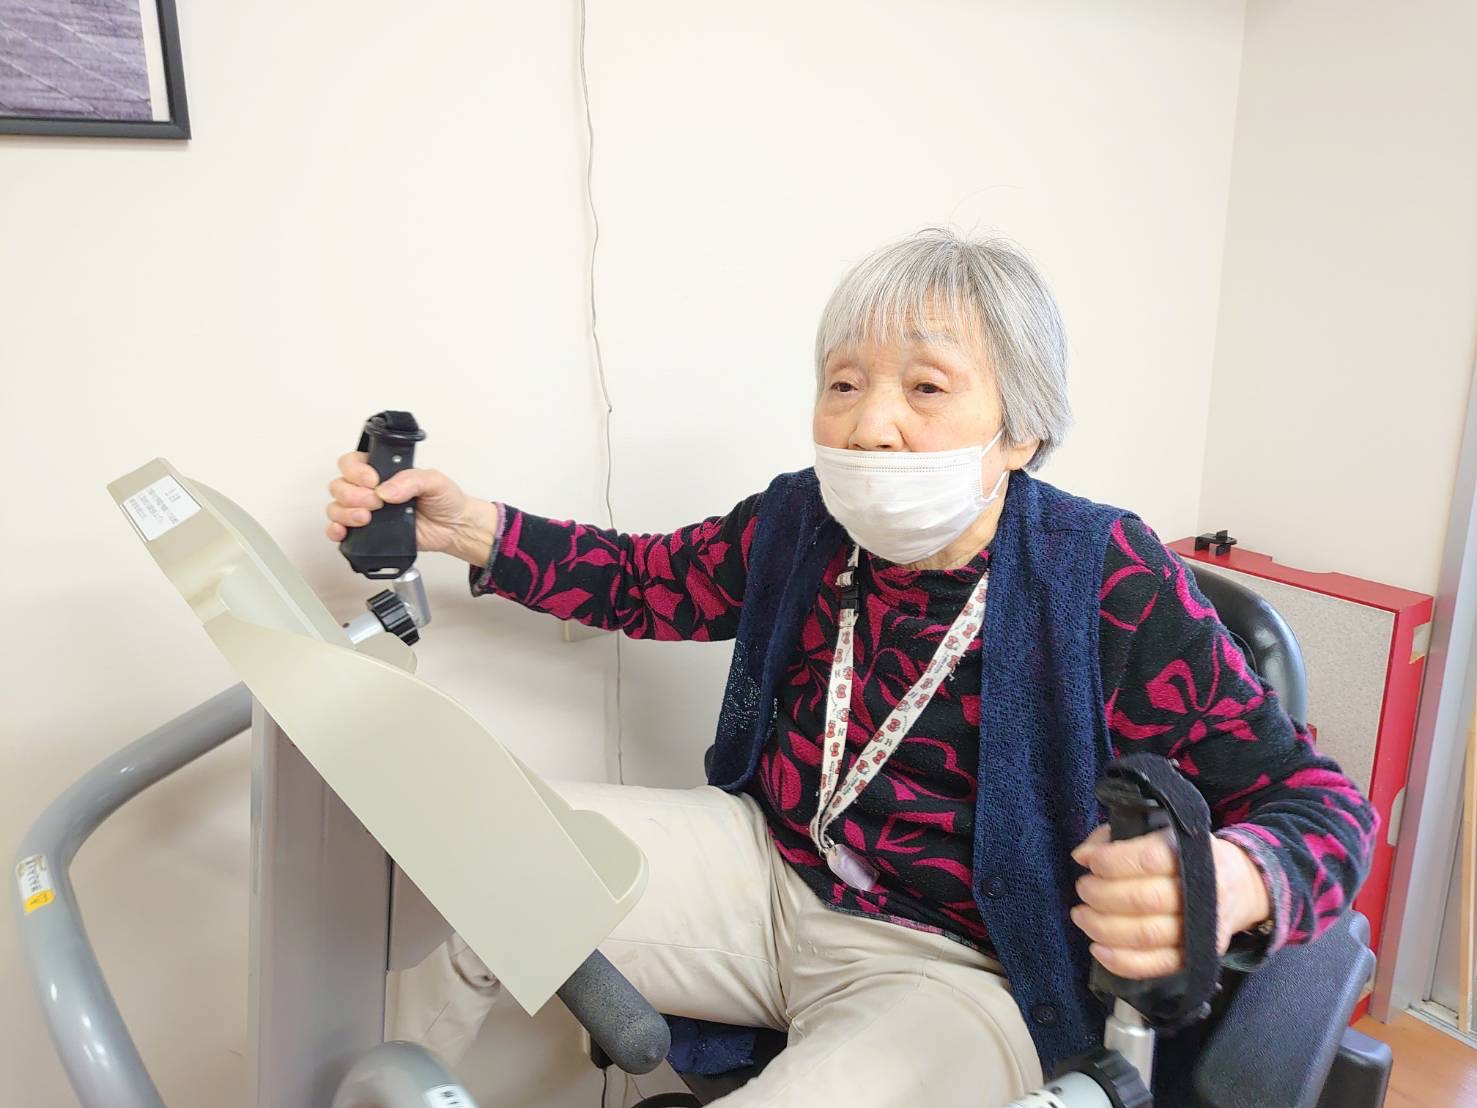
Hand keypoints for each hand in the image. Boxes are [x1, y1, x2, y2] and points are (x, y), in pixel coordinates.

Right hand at [324, 451, 498, 564]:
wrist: (454, 528)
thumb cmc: (445, 500)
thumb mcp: (434, 481)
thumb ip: (411, 480)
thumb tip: (386, 490)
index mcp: (382, 471)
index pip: (352, 463)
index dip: (356, 471)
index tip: (372, 481)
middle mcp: (370, 490)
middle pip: (340, 485)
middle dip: (352, 494)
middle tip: (376, 503)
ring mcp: (367, 511)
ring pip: (336, 507)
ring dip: (345, 512)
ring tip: (366, 518)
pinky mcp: (367, 533)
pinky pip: (340, 530)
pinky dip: (336, 530)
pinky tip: (343, 532)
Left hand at [1069, 825, 1271, 979]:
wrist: (1237, 886)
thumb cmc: (1184, 855)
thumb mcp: (1159, 833)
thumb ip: (1119, 839)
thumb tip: (1082, 855)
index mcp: (1193, 853)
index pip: (1149, 859)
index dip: (1112, 861)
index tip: (1089, 861)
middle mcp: (1202, 892)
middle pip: (1145, 900)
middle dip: (1102, 895)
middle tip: (1083, 888)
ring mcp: (1201, 929)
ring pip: (1147, 935)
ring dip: (1104, 928)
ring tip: (1082, 915)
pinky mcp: (1197, 957)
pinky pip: (1156, 966)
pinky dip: (1122, 961)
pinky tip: (1098, 949)